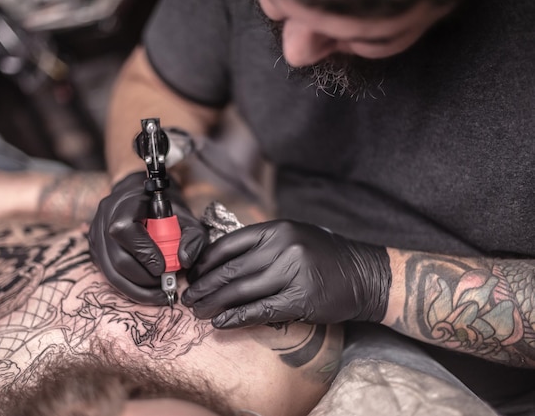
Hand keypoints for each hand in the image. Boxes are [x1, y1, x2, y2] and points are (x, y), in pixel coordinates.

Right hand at [88, 171, 207, 304]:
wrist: (144, 200)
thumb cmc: (165, 210)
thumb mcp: (186, 218)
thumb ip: (192, 238)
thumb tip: (184, 261)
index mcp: (125, 204)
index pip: (126, 231)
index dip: (145, 254)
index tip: (164, 269)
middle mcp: (104, 219)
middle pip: (117, 258)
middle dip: (144, 278)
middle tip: (164, 287)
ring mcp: (96, 236)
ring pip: (110, 273)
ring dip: (137, 289)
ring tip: (158, 294)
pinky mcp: (95, 250)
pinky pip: (109, 275)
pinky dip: (129, 287)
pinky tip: (146, 290)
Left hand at [181, 220, 391, 327]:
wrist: (364, 274)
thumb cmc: (324, 256)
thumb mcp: (293, 237)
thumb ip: (261, 245)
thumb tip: (221, 262)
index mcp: (277, 229)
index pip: (229, 244)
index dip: (206, 261)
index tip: (193, 273)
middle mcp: (283, 247)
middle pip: (231, 269)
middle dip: (204, 285)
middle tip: (187, 297)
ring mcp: (292, 273)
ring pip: (241, 291)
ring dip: (214, 303)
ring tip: (197, 311)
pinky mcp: (301, 299)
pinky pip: (260, 310)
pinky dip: (236, 318)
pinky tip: (221, 322)